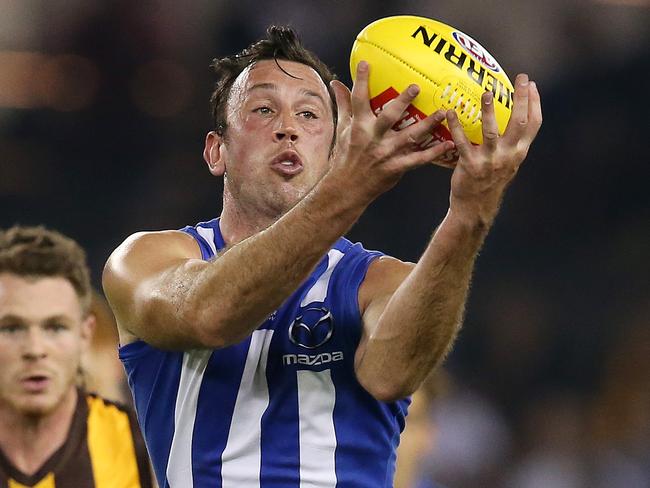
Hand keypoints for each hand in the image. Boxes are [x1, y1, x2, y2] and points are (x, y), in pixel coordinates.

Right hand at [328, 61, 454, 200]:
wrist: (348, 188)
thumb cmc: (346, 156)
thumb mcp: (343, 129)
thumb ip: (344, 105)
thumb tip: (336, 83)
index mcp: (359, 127)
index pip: (358, 101)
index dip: (361, 82)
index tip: (366, 64)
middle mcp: (373, 139)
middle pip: (389, 117)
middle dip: (402, 101)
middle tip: (416, 87)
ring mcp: (386, 154)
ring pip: (410, 137)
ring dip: (428, 125)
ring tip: (443, 113)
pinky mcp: (396, 168)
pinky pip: (418, 159)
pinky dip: (433, 152)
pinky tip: (447, 144)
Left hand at [447, 73, 541, 225]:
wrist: (475, 207)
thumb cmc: (490, 181)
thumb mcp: (508, 163)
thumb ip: (512, 144)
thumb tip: (513, 119)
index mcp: (519, 153)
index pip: (533, 125)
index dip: (534, 103)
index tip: (532, 85)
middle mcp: (508, 156)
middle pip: (519, 122)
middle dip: (521, 99)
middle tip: (520, 79)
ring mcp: (490, 161)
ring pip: (492, 132)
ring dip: (489, 112)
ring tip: (486, 93)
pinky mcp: (471, 165)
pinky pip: (463, 143)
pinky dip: (456, 127)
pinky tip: (451, 113)